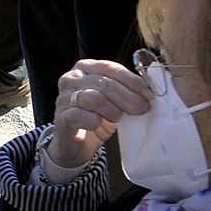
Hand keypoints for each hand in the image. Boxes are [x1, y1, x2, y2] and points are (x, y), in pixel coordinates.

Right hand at [47, 59, 152, 177]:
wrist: (76, 143)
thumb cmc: (97, 117)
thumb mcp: (113, 101)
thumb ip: (126, 91)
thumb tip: (149, 91)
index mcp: (85, 68)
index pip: (111, 68)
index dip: (132, 81)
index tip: (148, 95)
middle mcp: (71, 78)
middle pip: (105, 84)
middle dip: (129, 98)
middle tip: (142, 110)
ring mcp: (63, 97)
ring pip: (94, 98)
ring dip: (112, 110)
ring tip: (118, 119)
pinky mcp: (61, 117)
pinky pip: (80, 116)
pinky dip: (94, 121)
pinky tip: (98, 125)